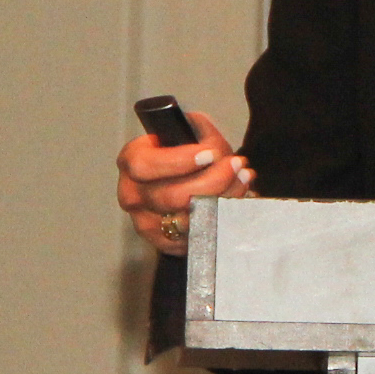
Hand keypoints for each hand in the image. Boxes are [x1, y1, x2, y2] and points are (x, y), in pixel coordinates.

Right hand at [115, 113, 254, 254]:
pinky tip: (236, 199)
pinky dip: (224, 217)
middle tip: (235, 165)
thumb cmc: (187, 154)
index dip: (178, 161)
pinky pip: (199, 235)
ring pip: (188, 218)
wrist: (188, 180)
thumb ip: (201, 131)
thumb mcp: (191, 133)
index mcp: (131, 162)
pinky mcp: (166, 243)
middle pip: (171, 196)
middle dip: (213, 180)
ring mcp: (146, 223)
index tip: (210, 154)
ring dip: (224, 198)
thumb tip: (215, 147)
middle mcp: (133, 196)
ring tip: (243, 179)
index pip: (144, 165)